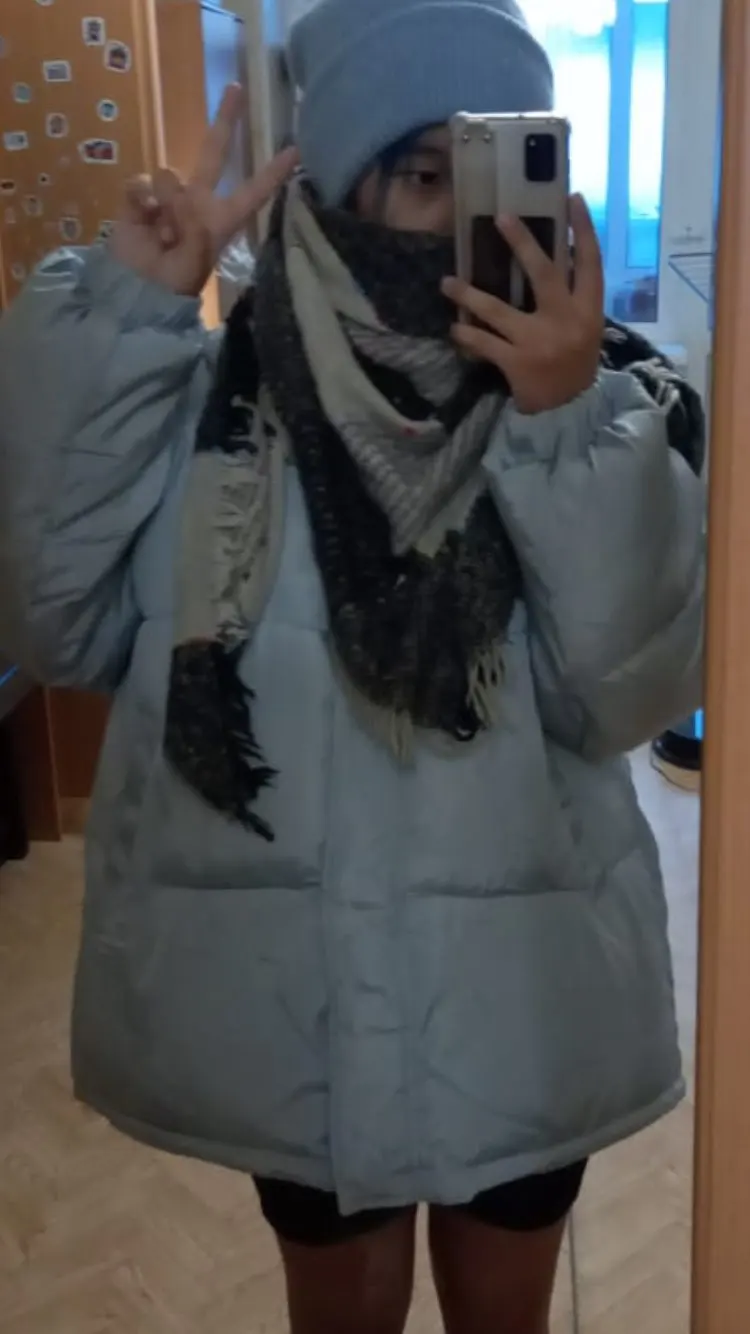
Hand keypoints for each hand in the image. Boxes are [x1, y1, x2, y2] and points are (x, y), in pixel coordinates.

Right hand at [110, 84, 297, 296]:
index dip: (272, 174)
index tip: (295, 151)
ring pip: (169, 175)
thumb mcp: (192, 264)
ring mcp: (168, 198)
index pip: (252, 192)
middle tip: (237, 88)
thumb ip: (194, 230)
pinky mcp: (140, 198)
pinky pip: (141, 183)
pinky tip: (140, 220)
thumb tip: (180, 195)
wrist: (133, 291)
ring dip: (164, 201)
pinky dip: (138, 199)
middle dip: (225, 121)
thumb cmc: (170, 284)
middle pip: (214, 153)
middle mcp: (197, 203)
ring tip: (161, 234)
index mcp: (220, 221)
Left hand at [442, 194, 604, 414]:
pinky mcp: (517, 364)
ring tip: (446, 282)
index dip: (584, 229)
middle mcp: (567, 321)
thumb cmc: (575, 364)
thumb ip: (573, 298)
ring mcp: (540, 342)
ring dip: (470, 295)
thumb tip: (558, 252)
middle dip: (522, 244)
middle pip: (544, 273)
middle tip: (501, 217)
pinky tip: (453, 327)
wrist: (570, 412)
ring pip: (500, 310)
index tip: (573, 198)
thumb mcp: (586, 329)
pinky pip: (485, 344)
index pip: (590, 262)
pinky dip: (467, 336)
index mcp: (589, 310)